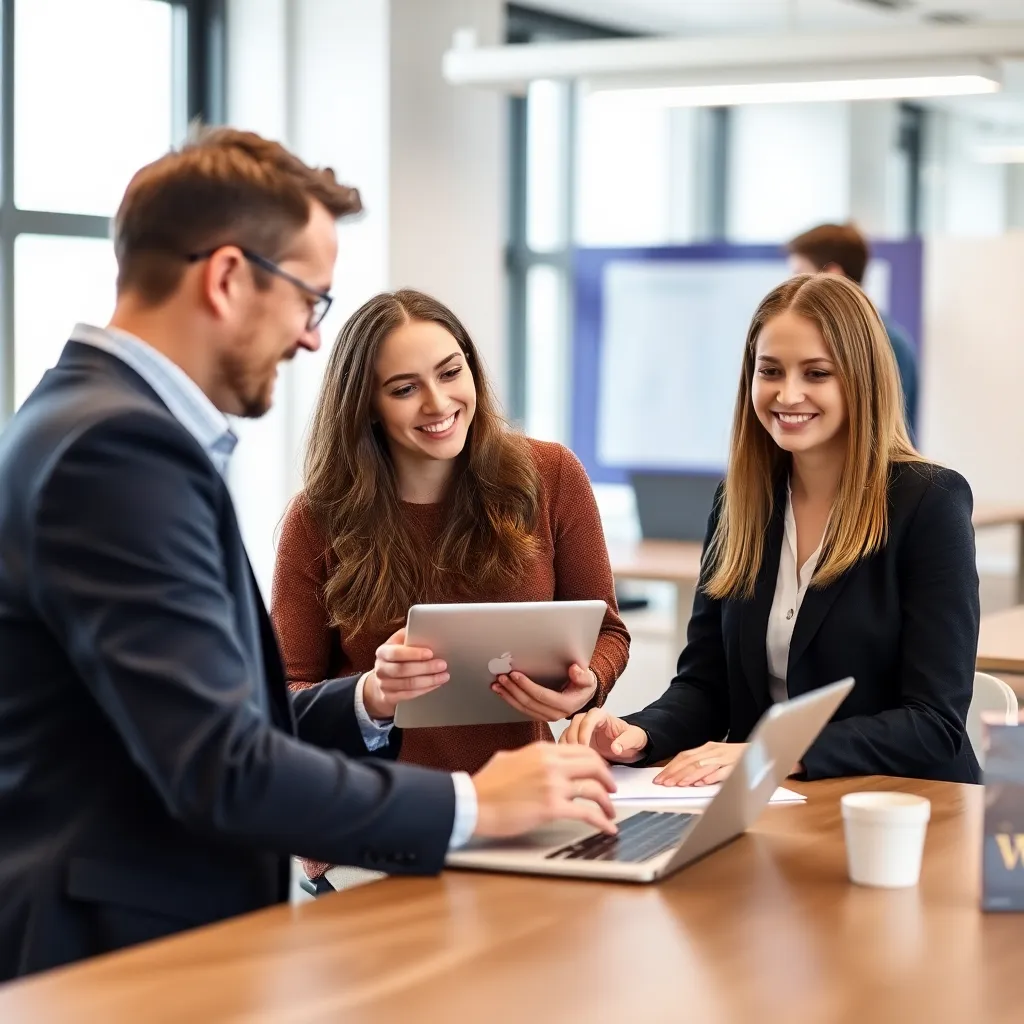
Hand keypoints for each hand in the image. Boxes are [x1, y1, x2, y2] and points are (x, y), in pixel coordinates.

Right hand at [361, 628, 448, 719]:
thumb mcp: (399, 642)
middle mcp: (381, 668)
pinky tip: (436, 684)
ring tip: (444, 675)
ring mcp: (384, 684)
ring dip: (429, 680)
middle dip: (425, 668)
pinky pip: (409, 695)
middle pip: (403, 670)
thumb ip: (410, 635)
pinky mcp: (390, 697)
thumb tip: (427, 627)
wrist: (383, 678)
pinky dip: (425, 690)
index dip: (414, 653)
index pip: (396, 653)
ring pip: (408, 684)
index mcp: (383, 652)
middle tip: (442, 664)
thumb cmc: (397, 656)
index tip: (430, 653)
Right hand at [471, 742, 617, 837]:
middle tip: (612, 790)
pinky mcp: (552, 807)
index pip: (581, 750)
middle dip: (607, 778)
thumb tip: (536, 761)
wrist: (472, 803)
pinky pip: (587, 813)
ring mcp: (553, 785)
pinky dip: (601, 821)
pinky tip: (606, 828)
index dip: (596, 762)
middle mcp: (551, 764)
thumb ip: (529, 758)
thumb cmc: (486, 785)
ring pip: (594, 788)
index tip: (600, 773)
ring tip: (610, 811)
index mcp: (542, 750)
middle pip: (594, 765)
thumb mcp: (509, 758)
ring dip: (607, 802)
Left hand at [491, 663, 597, 721]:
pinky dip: (511, 700)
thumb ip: (583, 675)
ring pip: (523, 708)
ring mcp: (547, 717)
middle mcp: (556, 714)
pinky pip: (523, 709)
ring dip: (508, 696)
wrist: (583, 695)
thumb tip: (574, 669)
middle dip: (513, 689)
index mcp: (566, 705)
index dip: (527, 685)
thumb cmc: (584, 685)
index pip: (542, 695)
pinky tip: (502, 692)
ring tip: (497, 685)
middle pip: (529, 703)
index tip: (515, 675)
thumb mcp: (589, 679)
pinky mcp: (540, 715)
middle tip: (502, 677)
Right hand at [559, 708, 647, 763]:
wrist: (630, 746)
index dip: (584, 732)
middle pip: (575, 724)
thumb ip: (626, 742)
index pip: (588, 719)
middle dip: (574, 739)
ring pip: (568, 733)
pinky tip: (572, 762)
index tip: (585, 747)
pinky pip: (567, 743)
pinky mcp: (578, 741)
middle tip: (577, 756)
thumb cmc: (632, 738)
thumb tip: (616, 748)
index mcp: (602, 716)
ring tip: (575, 761)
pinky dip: (567, 752)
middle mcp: (589, 720)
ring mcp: (582, 730)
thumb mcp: (634, 739)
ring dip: (569, 746)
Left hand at [653, 742, 748, 786]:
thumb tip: (683, 777)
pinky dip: (712, 776)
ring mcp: (725, 757)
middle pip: (690, 761)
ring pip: (704, 765)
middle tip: (664, 783)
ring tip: (679, 784)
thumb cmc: (737, 757)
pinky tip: (703, 783)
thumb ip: (701, 765)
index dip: (671, 767)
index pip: (684, 757)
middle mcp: (714, 751)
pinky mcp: (737, 764)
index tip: (659, 778)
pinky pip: (723, 770)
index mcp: (707, 749)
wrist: (763, 750)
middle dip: (676, 773)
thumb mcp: (716, 758)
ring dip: (690, 776)